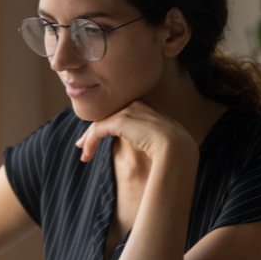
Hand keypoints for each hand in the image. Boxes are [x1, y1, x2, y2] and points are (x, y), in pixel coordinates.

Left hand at [75, 100, 196, 162]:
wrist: (177, 148)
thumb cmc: (174, 150)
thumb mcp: (159, 141)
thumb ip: (146, 138)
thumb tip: (137, 144)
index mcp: (146, 107)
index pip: (120, 114)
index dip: (108, 126)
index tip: (99, 139)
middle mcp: (136, 104)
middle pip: (108, 116)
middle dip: (94, 131)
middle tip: (82, 144)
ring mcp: (128, 110)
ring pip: (101, 123)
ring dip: (89, 139)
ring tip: (84, 154)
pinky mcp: (120, 120)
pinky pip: (98, 130)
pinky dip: (90, 143)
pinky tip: (87, 155)